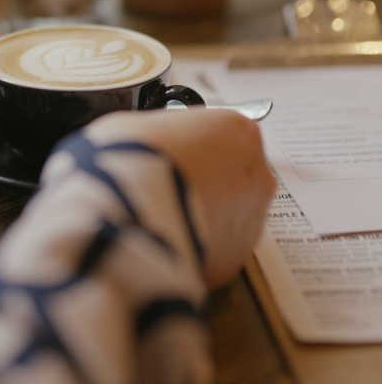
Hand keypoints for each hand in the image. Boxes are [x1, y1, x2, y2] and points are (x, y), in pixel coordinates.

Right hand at [84, 108, 274, 288]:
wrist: (126, 214)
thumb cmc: (131, 159)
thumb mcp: (135, 125)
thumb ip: (160, 134)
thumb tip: (151, 145)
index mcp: (236, 130)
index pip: (223, 132)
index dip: (192, 145)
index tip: (171, 154)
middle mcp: (256, 173)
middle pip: (232, 173)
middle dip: (202, 181)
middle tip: (164, 186)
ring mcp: (251, 218)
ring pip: (227, 213)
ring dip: (200, 213)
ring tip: (159, 216)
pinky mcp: (236, 257)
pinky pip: (215, 246)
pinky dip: (196, 244)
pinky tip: (164, 238)